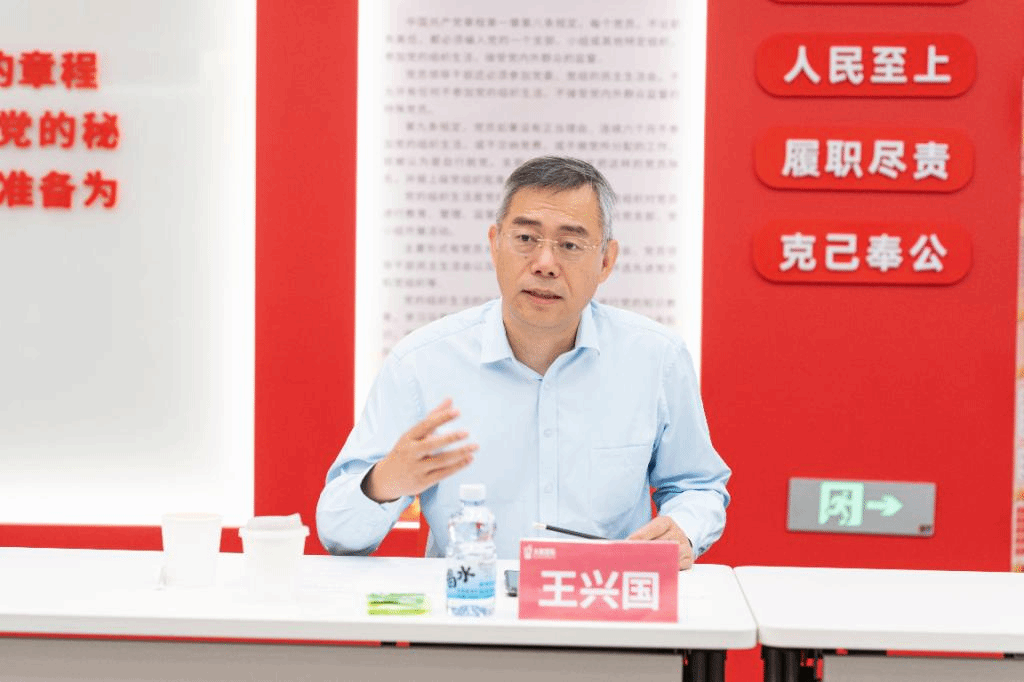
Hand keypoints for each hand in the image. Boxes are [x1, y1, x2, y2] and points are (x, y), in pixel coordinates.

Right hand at [362, 398, 476, 502]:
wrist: (387, 478)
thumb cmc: (405, 451)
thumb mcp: (414, 434)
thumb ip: (433, 416)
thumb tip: (450, 400)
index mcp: (409, 437)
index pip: (426, 425)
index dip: (442, 417)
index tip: (457, 411)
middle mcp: (411, 452)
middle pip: (431, 444)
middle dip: (450, 438)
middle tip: (466, 432)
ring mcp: (416, 468)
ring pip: (441, 460)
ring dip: (459, 454)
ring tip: (474, 447)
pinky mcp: (423, 482)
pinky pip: (443, 473)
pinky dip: (457, 466)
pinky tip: (468, 459)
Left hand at [628, 516, 693, 569]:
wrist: (680, 539)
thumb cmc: (660, 536)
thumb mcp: (651, 530)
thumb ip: (640, 536)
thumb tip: (625, 545)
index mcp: (667, 522)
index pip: (654, 528)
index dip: (640, 536)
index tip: (628, 543)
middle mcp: (678, 532)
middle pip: (662, 543)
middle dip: (646, 551)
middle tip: (632, 558)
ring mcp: (685, 546)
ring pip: (671, 554)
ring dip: (657, 562)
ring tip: (642, 567)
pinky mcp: (689, 559)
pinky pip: (678, 566)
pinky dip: (667, 570)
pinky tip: (656, 573)